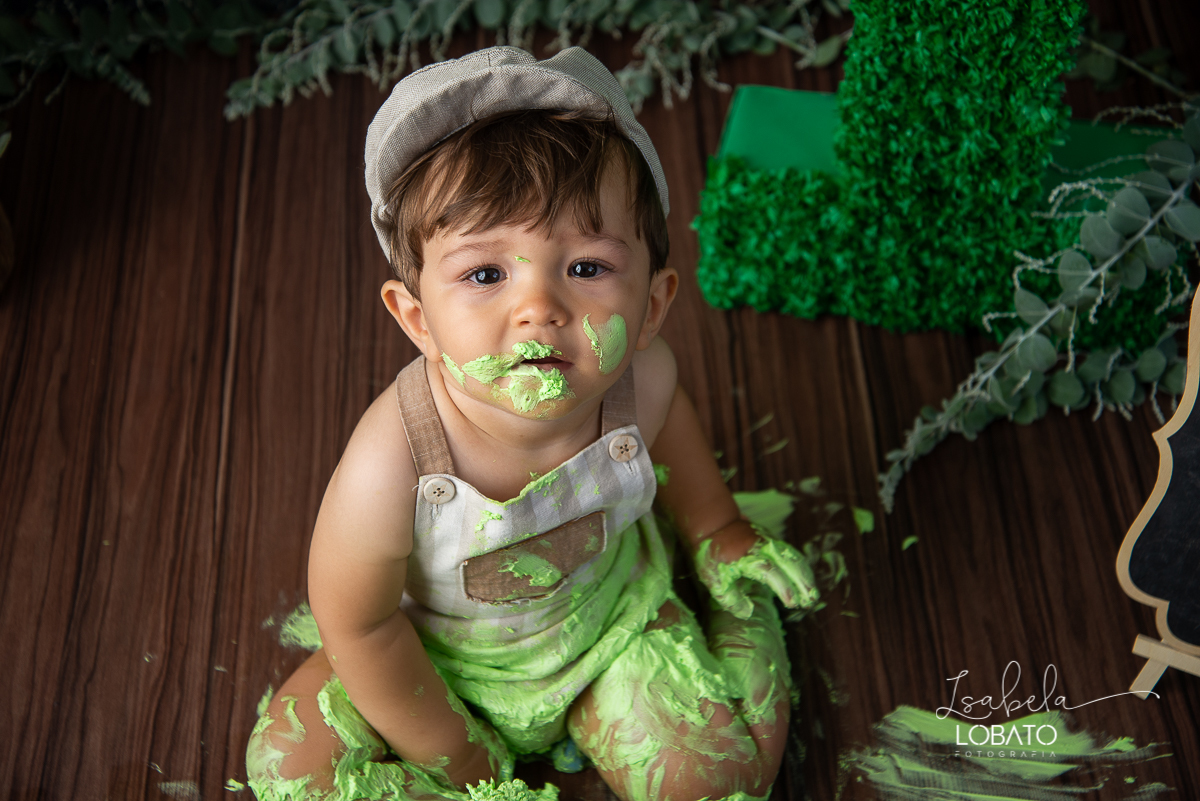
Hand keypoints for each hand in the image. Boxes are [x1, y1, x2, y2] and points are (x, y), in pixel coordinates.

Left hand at [694, 520, 818, 618]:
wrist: (714, 524)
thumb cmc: (713, 555)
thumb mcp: (714, 581)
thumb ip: (731, 599)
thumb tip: (747, 613)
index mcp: (749, 558)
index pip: (771, 573)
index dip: (784, 588)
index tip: (792, 603)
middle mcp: (763, 548)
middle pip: (789, 563)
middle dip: (803, 582)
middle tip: (811, 601)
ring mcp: (769, 542)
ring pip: (794, 557)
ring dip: (805, 575)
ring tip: (813, 594)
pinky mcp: (773, 540)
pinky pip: (791, 553)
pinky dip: (801, 566)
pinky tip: (806, 579)